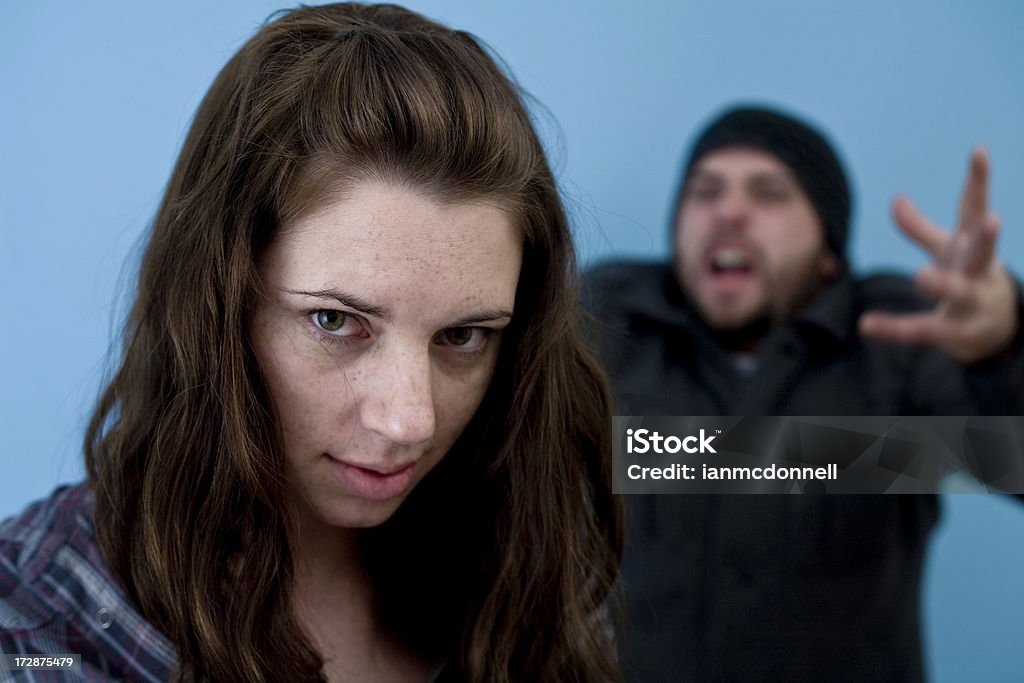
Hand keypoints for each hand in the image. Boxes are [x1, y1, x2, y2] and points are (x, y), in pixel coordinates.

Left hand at [859, 147, 1018, 363]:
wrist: (995, 328)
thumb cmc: (969, 276)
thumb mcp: (947, 249)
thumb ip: (920, 227)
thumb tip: (896, 199)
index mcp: (972, 245)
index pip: (975, 208)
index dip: (978, 180)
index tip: (979, 149)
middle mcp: (978, 271)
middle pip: (983, 252)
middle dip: (988, 237)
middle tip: (994, 219)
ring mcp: (971, 302)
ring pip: (959, 292)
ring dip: (943, 283)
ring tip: (922, 275)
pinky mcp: (955, 331)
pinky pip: (922, 330)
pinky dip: (894, 329)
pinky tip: (866, 324)